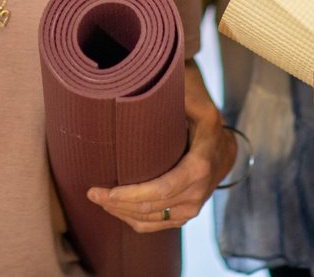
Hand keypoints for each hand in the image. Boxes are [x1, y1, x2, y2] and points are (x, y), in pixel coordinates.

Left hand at [87, 64, 235, 231]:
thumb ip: (183, 98)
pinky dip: (131, 220)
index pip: (161, 189)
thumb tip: (149, 87)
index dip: (131, 194)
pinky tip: (115, 209)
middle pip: (150, 207)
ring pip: (149, 220)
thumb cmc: (203, 124)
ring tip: (98, 199)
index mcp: (198, 168)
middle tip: (91, 193)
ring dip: (120, 213)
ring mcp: (190, 209)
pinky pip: (154, 226)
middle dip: (117, 203)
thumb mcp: (199, 106)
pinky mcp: (183, 216)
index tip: (105, 191)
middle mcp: (196, 194)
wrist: (222, 150)